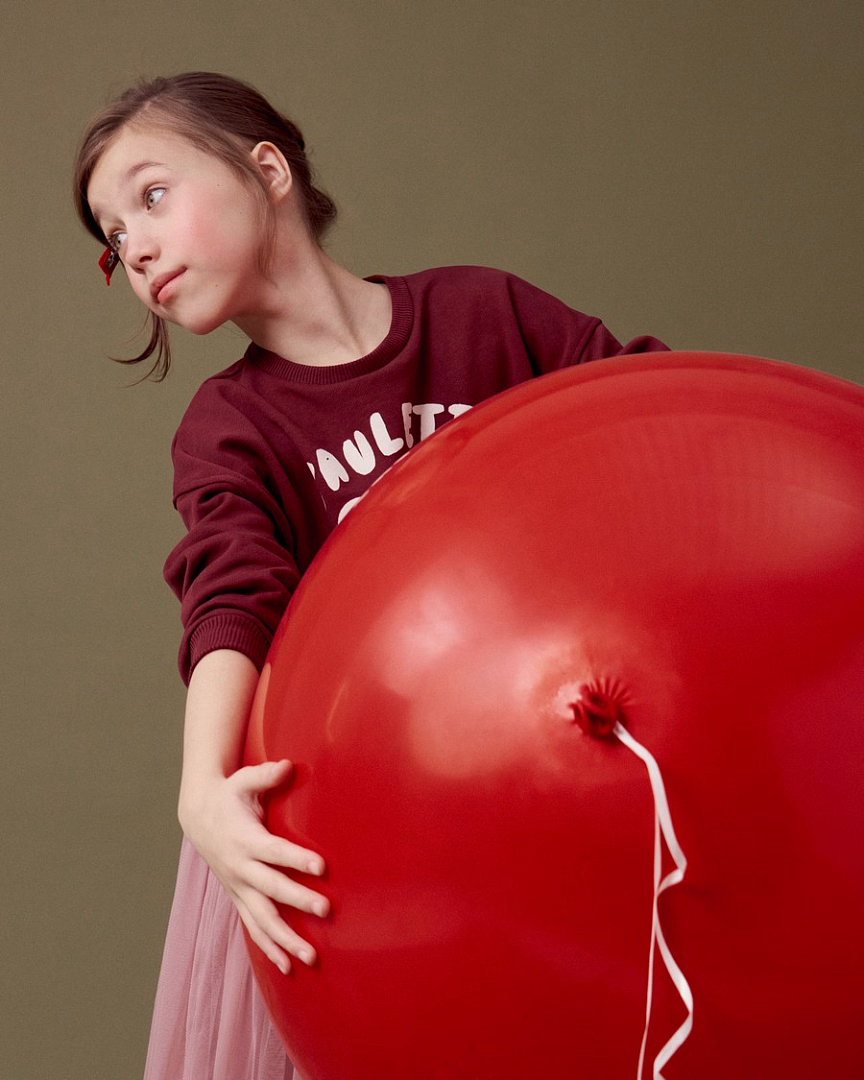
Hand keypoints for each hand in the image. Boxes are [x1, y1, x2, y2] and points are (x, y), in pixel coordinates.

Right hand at [179, 758, 328, 973]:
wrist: (197, 816)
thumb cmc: (229, 795)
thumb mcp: (244, 779)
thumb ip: (267, 775)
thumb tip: (288, 765)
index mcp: (245, 839)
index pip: (275, 851)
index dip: (297, 859)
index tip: (321, 867)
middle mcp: (241, 868)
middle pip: (272, 889)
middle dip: (298, 900)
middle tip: (326, 910)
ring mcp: (238, 887)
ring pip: (262, 919)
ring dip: (286, 939)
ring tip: (312, 957)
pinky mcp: (239, 897)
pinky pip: (254, 928)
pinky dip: (269, 949)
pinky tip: (288, 967)